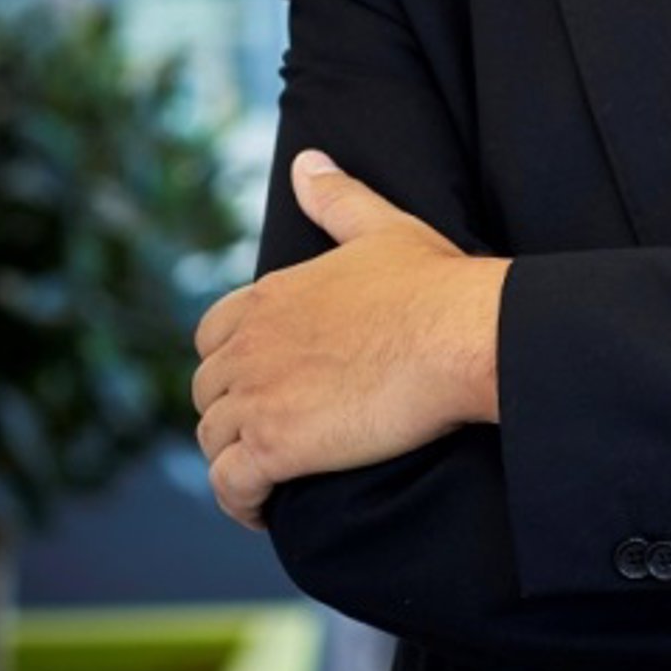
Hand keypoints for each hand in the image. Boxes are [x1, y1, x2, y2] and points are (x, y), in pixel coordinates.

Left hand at [193, 152, 507, 528]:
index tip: (263, 384)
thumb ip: (336, 198)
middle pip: (207, 391)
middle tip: (273, 437)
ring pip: (212, 440)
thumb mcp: (383, 228)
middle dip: (232, 414)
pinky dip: (239, 502)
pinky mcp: (275, 446)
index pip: (211, 335)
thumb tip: (306, 160)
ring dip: (235, 460)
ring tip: (269, 481)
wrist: (463, 336)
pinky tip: (265, 510)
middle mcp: (250, 344)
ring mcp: (258, 396)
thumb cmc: (436, 284)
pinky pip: (230, 485)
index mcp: (269, 295)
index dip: (232, 363)